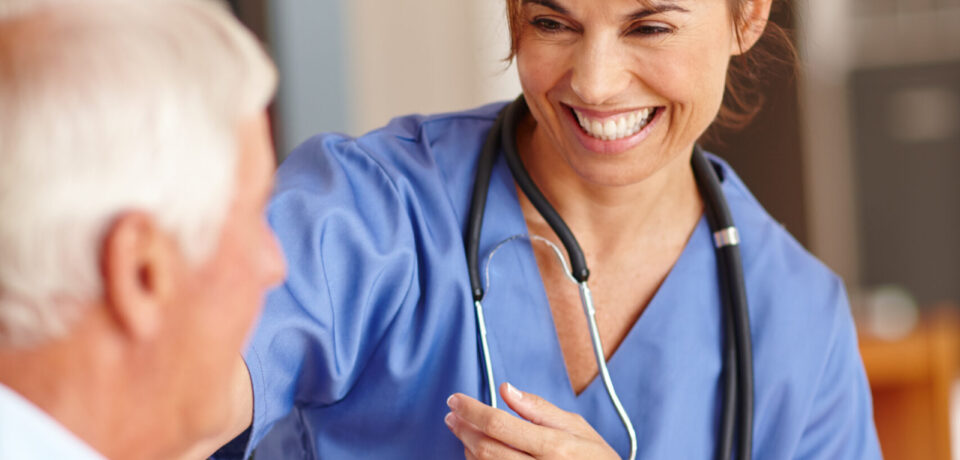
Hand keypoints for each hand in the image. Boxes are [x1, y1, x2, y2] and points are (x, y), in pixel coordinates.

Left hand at [444, 382, 620, 459]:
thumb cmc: (595, 458)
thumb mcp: (576, 427)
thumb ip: (539, 409)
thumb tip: (507, 389)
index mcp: (553, 446)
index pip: (499, 424)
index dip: (471, 410)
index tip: (455, 400)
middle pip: (485, 448)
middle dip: (463, 428)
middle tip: (453, 414)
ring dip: (466, 446)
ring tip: (463, 430)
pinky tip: (476, 452)